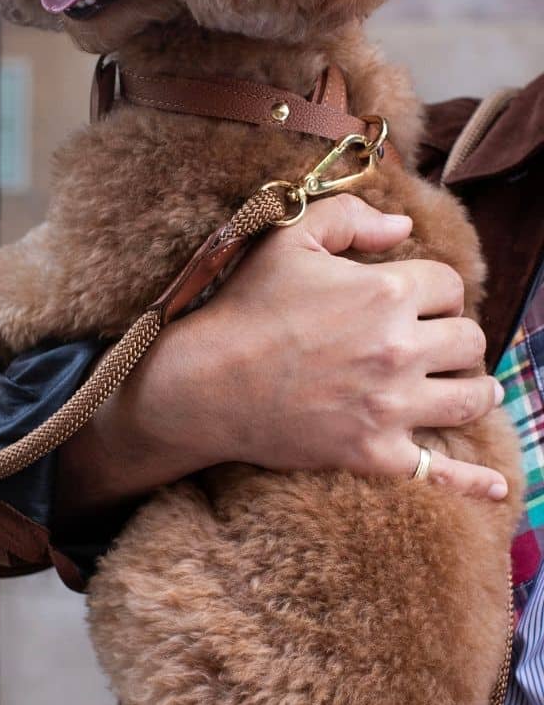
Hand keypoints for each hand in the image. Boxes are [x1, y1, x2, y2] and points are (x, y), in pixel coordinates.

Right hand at [56, 195, 505, 524]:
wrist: (205, 382)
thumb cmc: (244, 306)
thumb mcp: (288, 241)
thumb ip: (349, 219)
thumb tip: (403, 227)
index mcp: (385, 291)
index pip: (449, 285)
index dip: (432, 289)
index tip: (411, 298)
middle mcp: (399, 348)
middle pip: (468, 340)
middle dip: (452, 334)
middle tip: (428, 340)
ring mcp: (391, 406)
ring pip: (471, 397)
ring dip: (471, 387)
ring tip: (460, 385)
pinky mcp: (375, 453)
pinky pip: (440, 471)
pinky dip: (474, 480)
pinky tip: (499, 485)